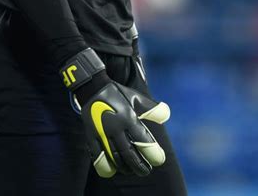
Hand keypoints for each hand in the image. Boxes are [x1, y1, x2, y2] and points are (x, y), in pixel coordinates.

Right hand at [60, 48, 169, 177]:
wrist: (92, 87)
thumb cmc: (117, 94)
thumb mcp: (135, 97)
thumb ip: (151, 109)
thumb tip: (166, 116)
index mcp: (128, 117)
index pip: (143, 140)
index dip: (152, 153)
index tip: (159, 160)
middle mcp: (115, 127)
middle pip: (129, 154)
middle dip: (139, 166)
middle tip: (146, 171)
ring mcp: (102, 133)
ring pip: (114, 158)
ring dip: (125, 168)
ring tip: (131, 170)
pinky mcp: (91, 136)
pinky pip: (98, 157)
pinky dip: (106, 167)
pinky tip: (113, 169)